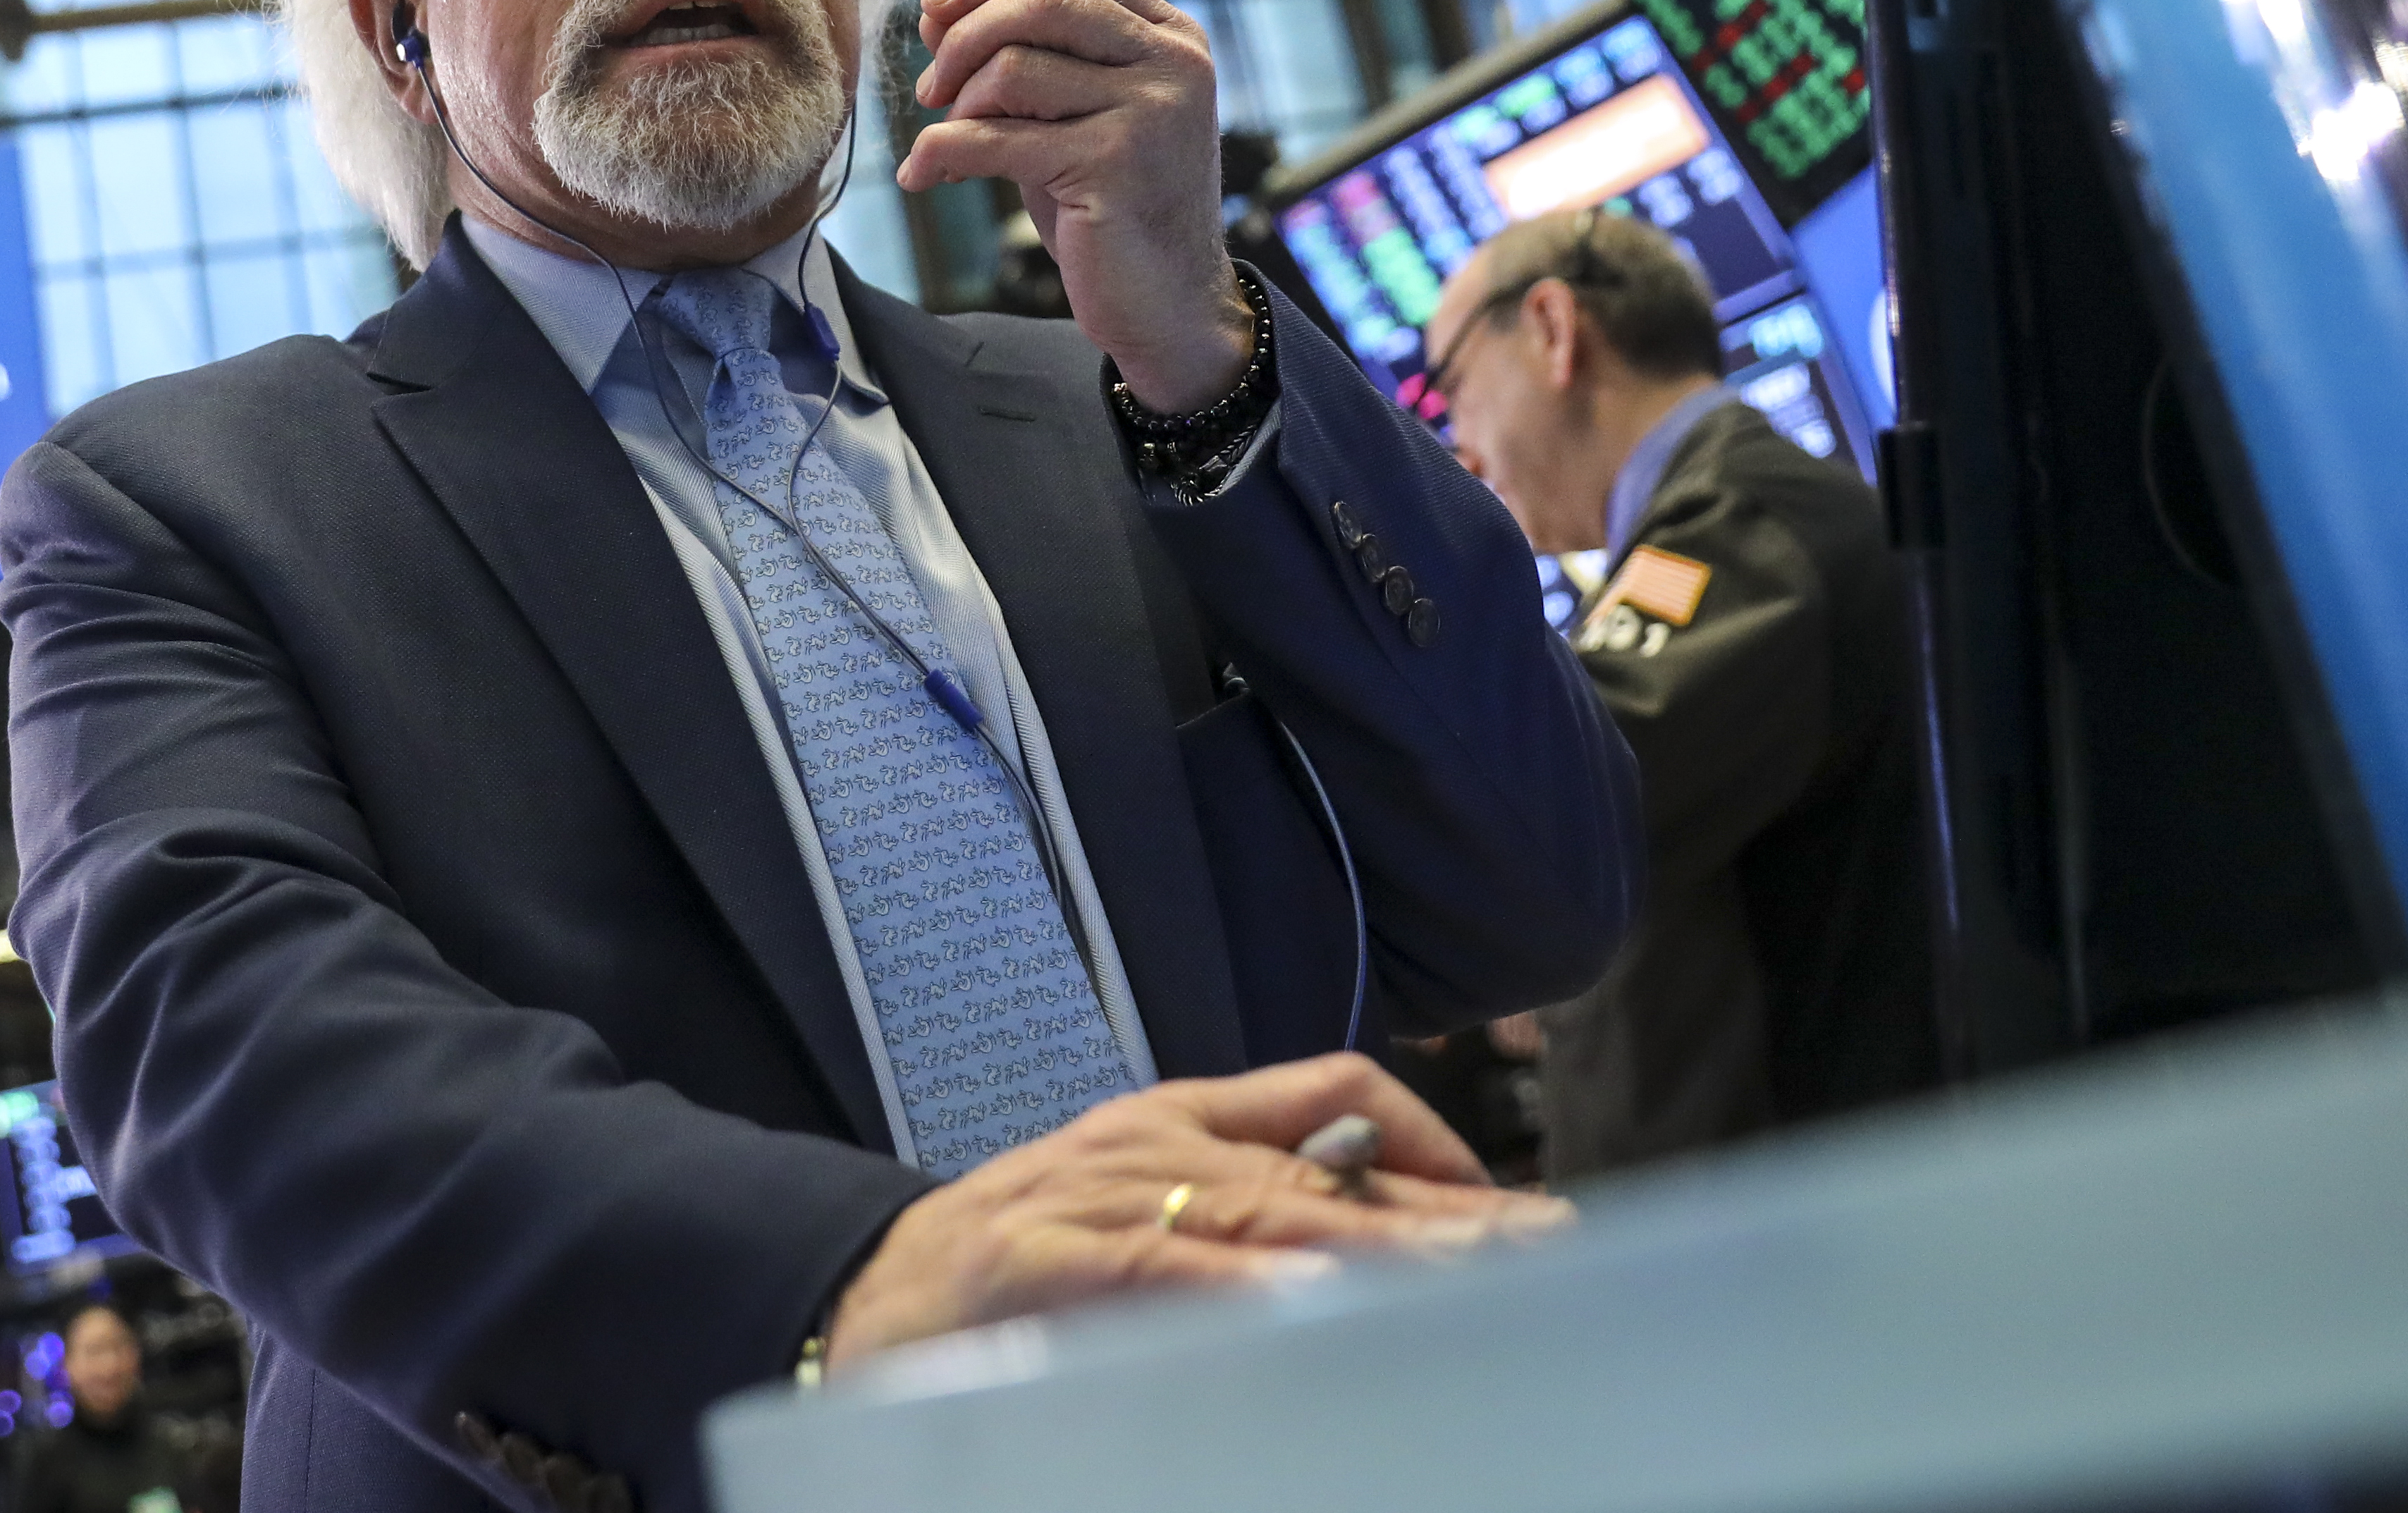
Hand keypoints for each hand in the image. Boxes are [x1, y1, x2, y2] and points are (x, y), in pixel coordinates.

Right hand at [820, 1056, 1569, 1367]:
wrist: (849, 1298)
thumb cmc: (1011, 1270)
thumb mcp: (1136, 1207)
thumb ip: (1242, 1209)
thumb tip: (1378, 1234)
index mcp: (1181, 1122)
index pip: (1341, 1102)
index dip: (1443, 1150)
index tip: (1531, 1218)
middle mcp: (1155, 1140)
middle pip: (1334, 1167)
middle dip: (1455, 1213)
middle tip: (1558, 1249)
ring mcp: (1101, 1194)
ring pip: (1271, 1213)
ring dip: (1384, 1246)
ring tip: (1481, 1274)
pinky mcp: (1047, 1259)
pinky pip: (1164, 1269)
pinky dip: (1242, 1284)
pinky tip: (1315, 1306)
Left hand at [899, 0, 1250, 408]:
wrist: (1170, 305)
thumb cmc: (1115, 206)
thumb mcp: (1081, 115)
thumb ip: (1033, 58)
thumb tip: (935, 14)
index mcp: (1172, 36)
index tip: (933, 8)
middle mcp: (1172, 63)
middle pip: (1042, 1)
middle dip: (964, 36)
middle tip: (931, 88)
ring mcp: (1149, 112)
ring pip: (1012, 68)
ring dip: (957, 105)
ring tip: (946, 139)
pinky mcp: (1114, 168)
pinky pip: (993, 138)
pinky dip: (939, 154)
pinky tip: (922, 176)